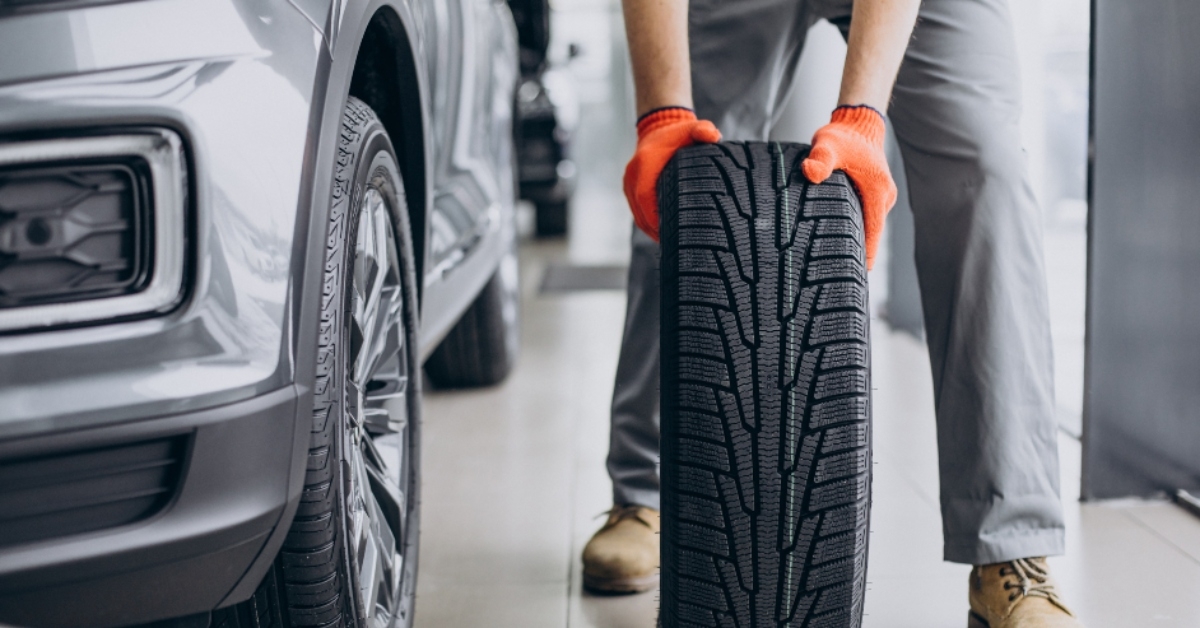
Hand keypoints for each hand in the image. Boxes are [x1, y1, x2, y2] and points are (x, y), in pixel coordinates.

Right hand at [623, 107, 720, 240]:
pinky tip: (662, 233)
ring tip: (670, 243)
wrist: (658, 127)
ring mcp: (629, 182)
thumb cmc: (678, 134)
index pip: (646, 198)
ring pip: (637, 214)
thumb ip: (703, 130)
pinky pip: (637, 210)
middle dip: (655, 230)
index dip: (655, 219)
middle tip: (674, 245)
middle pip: (640, 212)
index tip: (669, 233)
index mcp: (645, 164)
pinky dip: (647, 223)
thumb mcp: (692, 129)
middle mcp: (633, 174)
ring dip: (651, 230)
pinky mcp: (630, 188)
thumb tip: (713, 136)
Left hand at [802, 105, 896, 268]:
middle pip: (870, 234)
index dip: (864, 256)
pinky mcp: (872, 195)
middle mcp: (884, 197)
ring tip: (832, 262)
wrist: (857, 124)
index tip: (853, 276)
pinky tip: (835, 238)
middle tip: (835, 276)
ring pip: (867, 226)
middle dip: (855, 253)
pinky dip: (853, 227)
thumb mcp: (827, 145)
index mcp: (878, 191)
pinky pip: (864, 217)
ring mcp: (880, 197)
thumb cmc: (843, 136)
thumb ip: (820, 159)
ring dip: (853, 240)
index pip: (872, 233)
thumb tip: (811, 172)